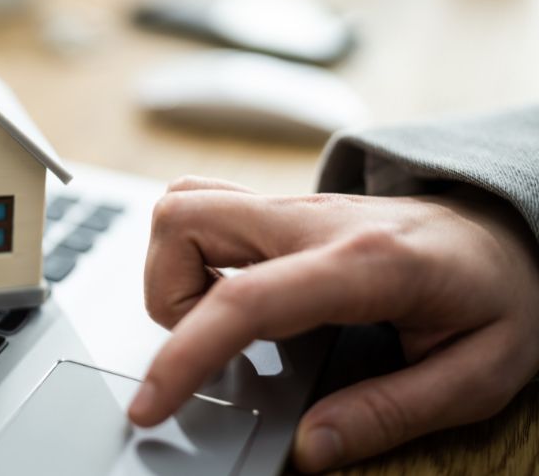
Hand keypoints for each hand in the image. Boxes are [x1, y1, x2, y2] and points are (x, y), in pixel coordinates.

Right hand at [127, 176, 538, 471]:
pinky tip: (228, 296)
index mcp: (365, 262)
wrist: (511, 231)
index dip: (183, 355)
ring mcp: (293, 208)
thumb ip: (391, 413)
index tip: (150, 406)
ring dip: (172, 271)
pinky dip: (190, 254)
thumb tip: (310, 448)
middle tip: (208, 349)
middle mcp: (315, 220)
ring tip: (216, 325)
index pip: (245, 301)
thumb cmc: (501, 295)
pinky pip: (205, 210)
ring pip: (183, 205)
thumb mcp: (478, 374)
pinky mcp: (281, 211)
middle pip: (184, 220)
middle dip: (165, 297)